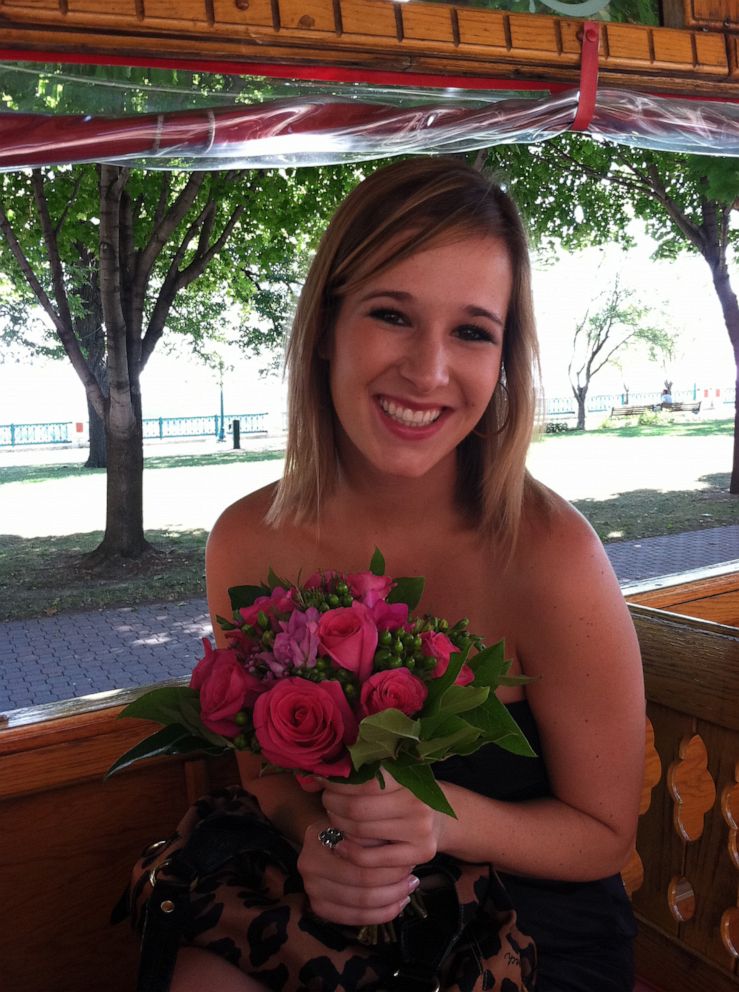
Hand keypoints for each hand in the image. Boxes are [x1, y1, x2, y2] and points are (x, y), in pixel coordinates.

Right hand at [297, 816, 416, 925]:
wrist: (326, 836)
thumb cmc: (348, 827)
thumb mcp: (360, 822)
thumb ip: (374, 836)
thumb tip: (402, 856)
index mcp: (318, 840)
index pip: (362, 861)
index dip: (390, 864)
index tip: (410, 860)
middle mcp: (309, 866)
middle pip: (362, 886)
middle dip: (393, 884)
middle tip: (413, 878)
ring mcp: (311, 889)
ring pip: (360, 906)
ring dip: (390, 900)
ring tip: (407, 890)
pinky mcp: (318, 907)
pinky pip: (354, 919)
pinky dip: (379, 914)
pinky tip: (396, 904)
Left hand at [320, 773, 440, 869]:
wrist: (441, 819)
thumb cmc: (406, 795)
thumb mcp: (391, 778)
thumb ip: (359, 776)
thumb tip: (314, 776)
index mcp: (409, 778)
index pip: (365, 780)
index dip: (338, 782)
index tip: (324, 780)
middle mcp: (417, 803)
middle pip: (358, 808)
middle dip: (333, 804)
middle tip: (327, 801)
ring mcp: (420, 831)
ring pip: (361, 832)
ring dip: (338, 825)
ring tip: (334, 819)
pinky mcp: (419, 854)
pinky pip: (371, 858)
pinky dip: (349, 851)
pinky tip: (340, 844)